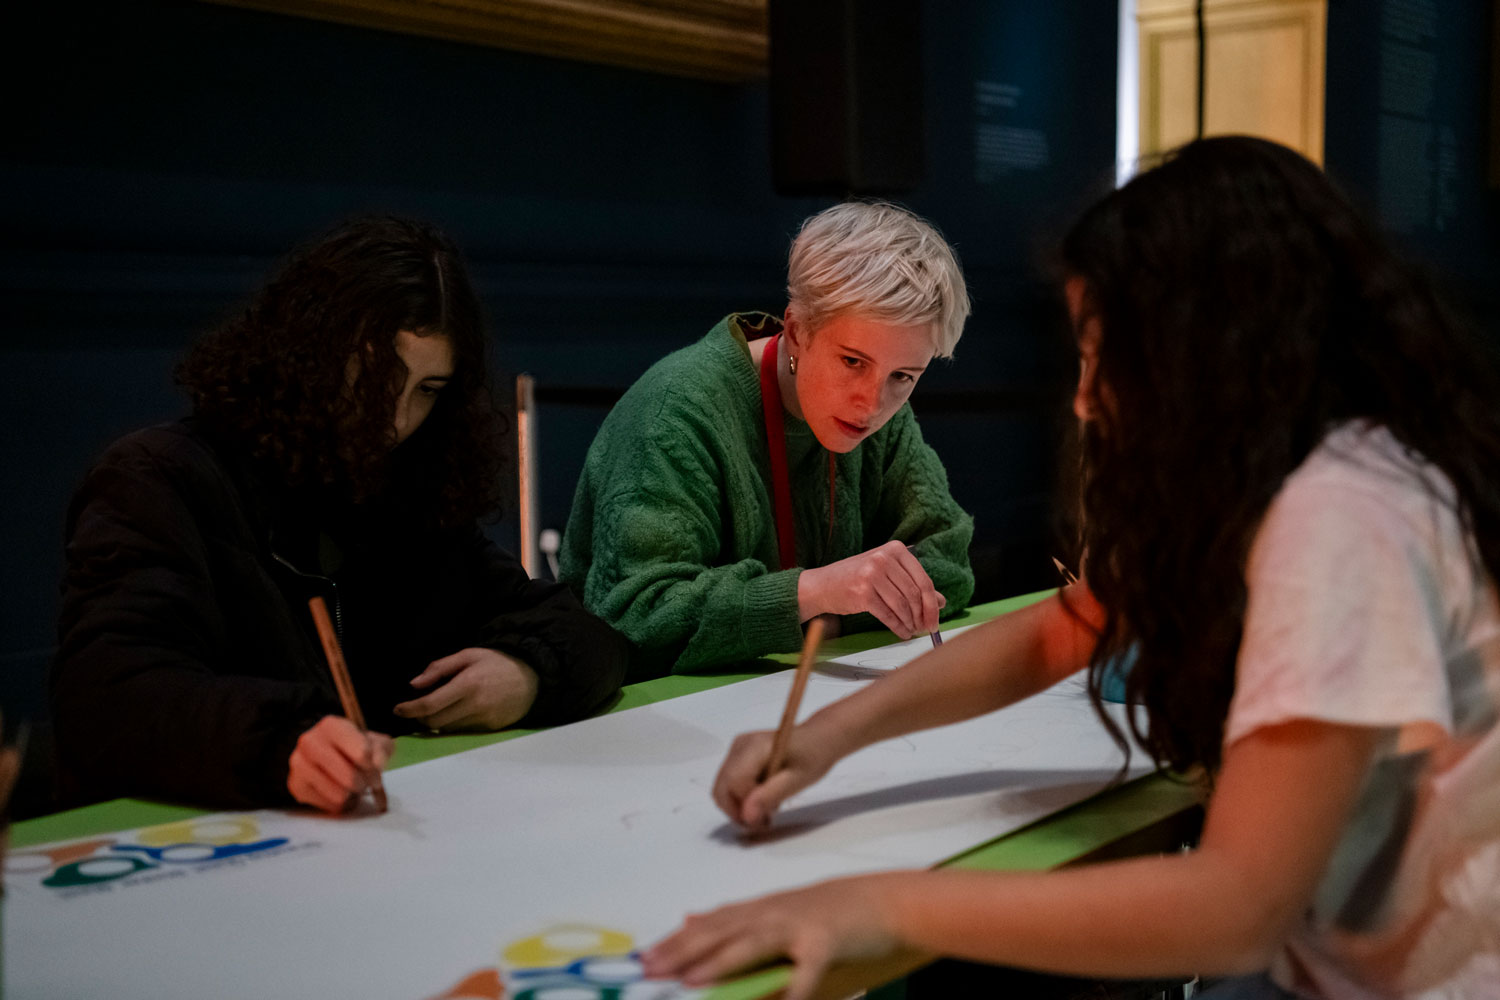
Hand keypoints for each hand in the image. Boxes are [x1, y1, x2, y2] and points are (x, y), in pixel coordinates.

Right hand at [286, 715, 392, 813]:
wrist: (321, 752)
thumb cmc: (352, 745)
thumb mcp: (373, 741)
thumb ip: (381, 750)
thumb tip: (377, 766)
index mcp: (331, 726)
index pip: (362, 753)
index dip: (374, 767)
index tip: (375, 769)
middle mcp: (310, 742)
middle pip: (350, 778)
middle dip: (364, 784)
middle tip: (366, 782)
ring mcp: (299, 765)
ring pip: (339, 796)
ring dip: (352, 795)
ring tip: (351, 786)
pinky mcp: (296, 786)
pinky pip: (329, 806)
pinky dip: (340, 804)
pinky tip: (338, 791)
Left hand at [392, 647, 538, 731]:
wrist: (532, 677)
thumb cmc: (497, 662)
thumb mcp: (469, 655)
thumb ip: (439, 668)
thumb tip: (414, 684)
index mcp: (467, 684)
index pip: (430, 704)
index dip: (409, 709)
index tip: (398, 709)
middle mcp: (474, 705)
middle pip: (434, 721)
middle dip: (419, 717)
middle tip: (415, 709)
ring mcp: (483, 720)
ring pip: (447, 728)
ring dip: (435, 721)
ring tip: (437, 708)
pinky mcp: (489, 729)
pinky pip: (462, 731)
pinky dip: (453, 724)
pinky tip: (457, 712)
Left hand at [642, 875, 900, 999]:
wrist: (887, 902)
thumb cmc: (834, 916)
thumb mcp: (781, 916)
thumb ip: (739, 923)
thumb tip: (690, 919)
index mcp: (761, 911)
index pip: (710, 925)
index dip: (676, 941)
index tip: (645, 957)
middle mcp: (774, 914)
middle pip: (721, 932)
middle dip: (683, 952)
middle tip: (651, 969)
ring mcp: (800, 927)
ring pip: (752, 945)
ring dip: (719, 964)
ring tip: (689, 981)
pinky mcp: (827, 943)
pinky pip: (806, 974)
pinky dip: (791, 991)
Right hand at [713, 726, 838, 830]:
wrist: (819, 739)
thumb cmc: (813, 755)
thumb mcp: (797, 780)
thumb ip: (769, 796)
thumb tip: (746, 815)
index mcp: (754, 747)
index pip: (733, 784)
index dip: (743, 809)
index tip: (763, 822)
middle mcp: (739, 745)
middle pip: (721, 788)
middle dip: (737, 812)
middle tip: (762, 823)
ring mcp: (736, 749)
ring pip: (723, 789)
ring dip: (740, 807)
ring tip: (767, 812)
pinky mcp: (738, 756)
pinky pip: (730, 784)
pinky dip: (743, 798)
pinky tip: (764, 800)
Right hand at [797, 541, 944, 638]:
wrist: (823, 585)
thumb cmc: (857, 578)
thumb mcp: (887, 574)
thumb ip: (913, 584)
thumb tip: (941, 601)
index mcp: (895, 549)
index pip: (923, 579)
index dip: (932, 603)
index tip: (936, 620)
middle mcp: (883, 558)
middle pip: (914, 593)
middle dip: (923, 615)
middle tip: (926, 629)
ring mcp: (872, 574)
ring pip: (902, 605)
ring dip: (910, 622)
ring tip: (912, 630)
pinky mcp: (862, 593)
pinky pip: (888, 615)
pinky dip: (898, 627)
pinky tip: (902, 633)